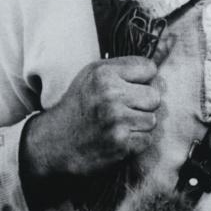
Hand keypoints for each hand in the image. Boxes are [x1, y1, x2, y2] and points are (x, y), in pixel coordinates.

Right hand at [22, 54, 163, 180]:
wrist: (54, 142)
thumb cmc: (79, 105)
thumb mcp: (92, 75)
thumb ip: (122, 67)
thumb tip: (156, 69)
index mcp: (104, 73)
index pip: (149, 68)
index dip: (142, 80)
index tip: (129, 88)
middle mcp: (111, 94)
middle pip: (154, 96)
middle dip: (143, 104)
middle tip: (124, 110)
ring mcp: (116, 120)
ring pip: (153, 119)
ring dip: (140, 125)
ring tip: (120, 125)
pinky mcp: (121, 143)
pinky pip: (148, 139)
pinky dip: (137, 141)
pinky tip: (119, 138)